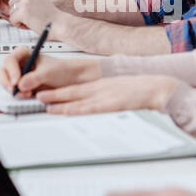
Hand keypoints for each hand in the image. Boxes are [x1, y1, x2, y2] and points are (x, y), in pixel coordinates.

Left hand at [0, 0, 60, 32]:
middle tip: (30, 16)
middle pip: (11, 2)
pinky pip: (12, 19)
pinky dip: (18, 24)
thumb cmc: (49, 15)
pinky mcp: (23, 12)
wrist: (58, 24)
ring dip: (18, 18)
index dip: (20, 4)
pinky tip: (29, 24)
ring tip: (31, 20)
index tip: (30, 9)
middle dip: (18, 11)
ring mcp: (25, 1)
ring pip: (11, 11)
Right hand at [0, 48, 100, 94]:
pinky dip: (18, 95)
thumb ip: (34, 78)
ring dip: (13, 90)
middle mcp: (20, 64)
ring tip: (26, 94)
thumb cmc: (62, 70)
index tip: (17, 81)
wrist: (72, 80)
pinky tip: (28, 96)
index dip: (11, 70)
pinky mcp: (23, 87)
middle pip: (4, 71)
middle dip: (7, 81)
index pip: (10, 59)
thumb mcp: (48, 72)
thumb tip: (21, 85)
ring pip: (7, 83)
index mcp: (24, 54)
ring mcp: (21, 76)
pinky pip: (14, 91)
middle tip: (13, 90)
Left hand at [37, 75, 178, 113]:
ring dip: (60, 102)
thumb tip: (104, 101)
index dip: (61, 90)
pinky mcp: (111, 103)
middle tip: (38, 95)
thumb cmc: (143, 91)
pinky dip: (76, 108)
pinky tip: (66, 110)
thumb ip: (111, 96)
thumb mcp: (122, 92)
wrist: (158, 87)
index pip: (78, 88)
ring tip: (45, 103)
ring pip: (77, 99)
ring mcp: (104, 95)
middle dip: (54, 94)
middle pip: (72, 91)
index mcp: (102, 85)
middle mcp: (100, 88)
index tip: (48, 93)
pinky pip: (90, 107)